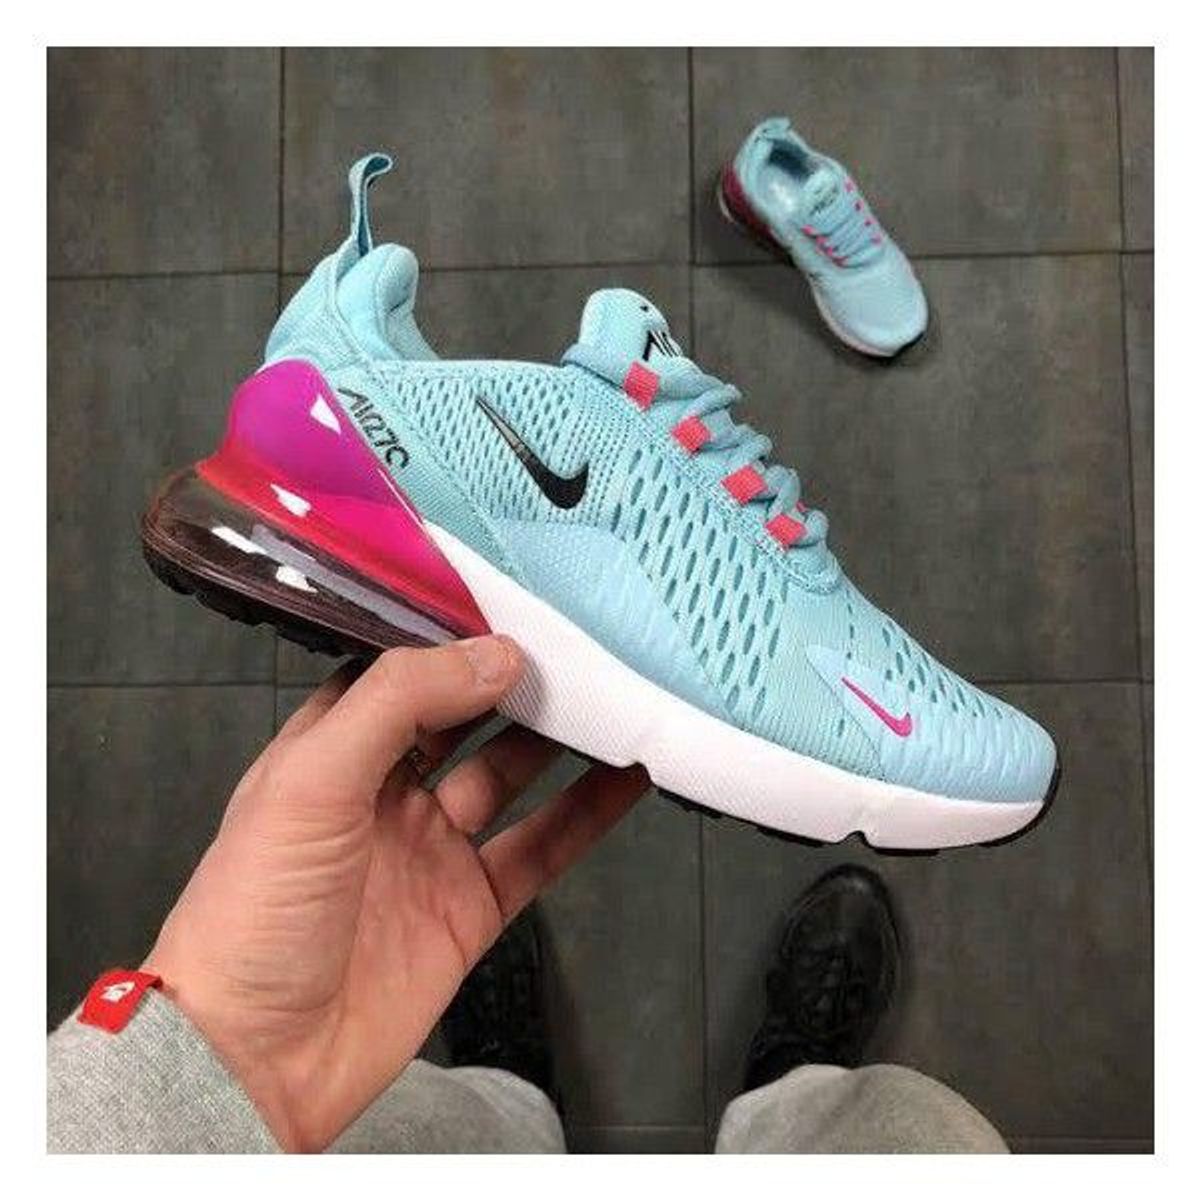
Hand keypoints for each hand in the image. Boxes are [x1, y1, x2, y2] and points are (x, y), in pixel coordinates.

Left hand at [143, 635, 647, 1150]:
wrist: (254, 1059)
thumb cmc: (248, 917)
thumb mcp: (312, 782)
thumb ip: (399, 704)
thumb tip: (491, 656)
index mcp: (329, 752)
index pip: (398, 675)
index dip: (450, 643)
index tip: (509, 612)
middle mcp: (381, 795)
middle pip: (462, 720)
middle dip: (512, 685)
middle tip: (571, 650)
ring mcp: (429, 852)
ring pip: (509, 778)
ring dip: (558, 743)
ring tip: (610, 698)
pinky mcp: (467, 908)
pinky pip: (540, 848)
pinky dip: (587, 814)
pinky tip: (623, 780)